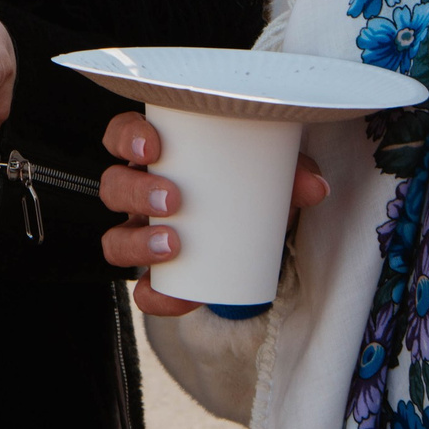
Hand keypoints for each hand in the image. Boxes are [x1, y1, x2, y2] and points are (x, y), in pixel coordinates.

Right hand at [100, 111, 328, 316]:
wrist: (257, 237)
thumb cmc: (248, 188)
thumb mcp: (270, 174)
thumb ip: (293, 173)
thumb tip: (315, 185)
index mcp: (159, 154)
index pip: (122, 135)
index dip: (127, 137)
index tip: (153, 147)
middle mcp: (141, 192)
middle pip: (113, 185)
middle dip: (136, 192)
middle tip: (173, 200)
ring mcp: (142, 234)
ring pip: (114, 238)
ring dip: (137, 242)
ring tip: (174, 245)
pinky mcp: (157, 275)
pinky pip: (141, 289)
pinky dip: (154, 294)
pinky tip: (173, 293)